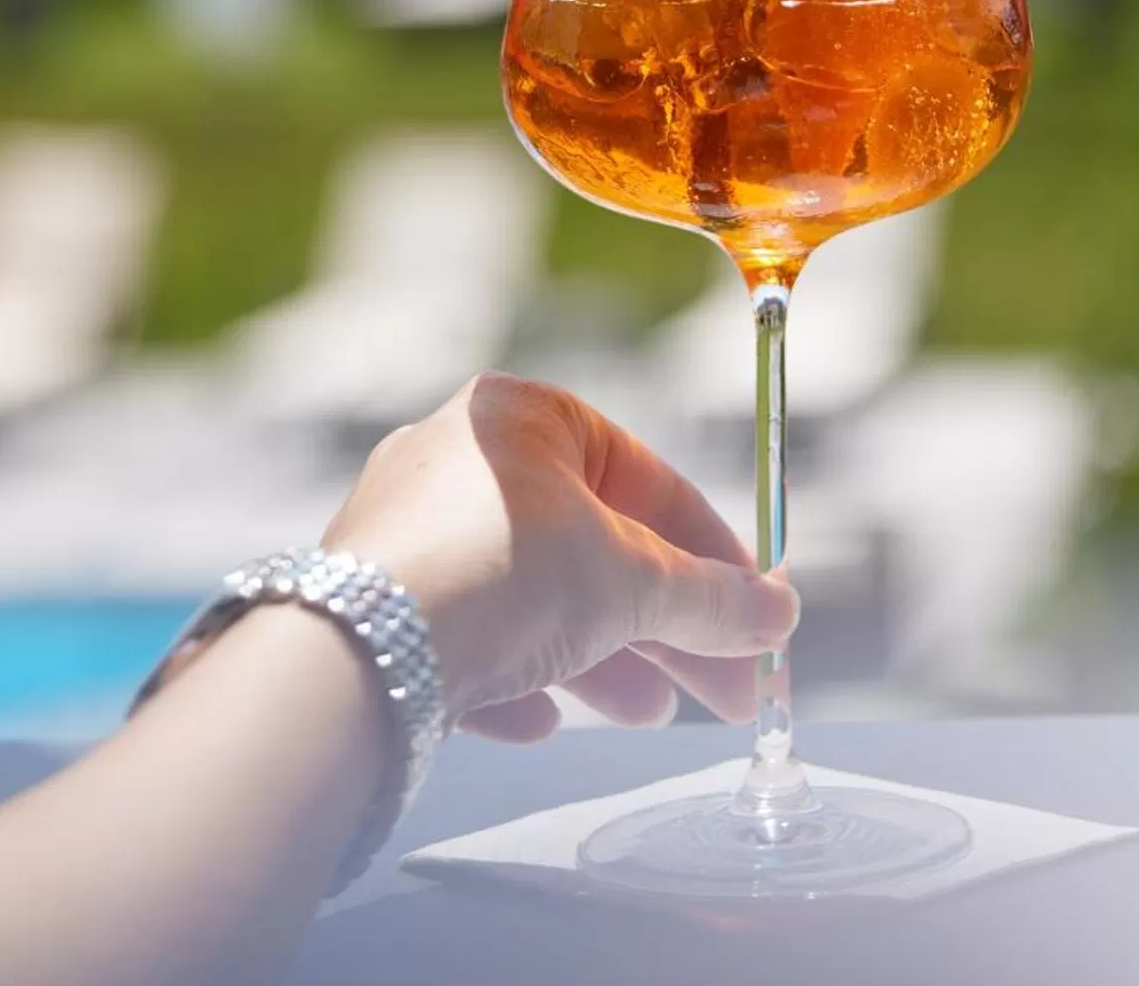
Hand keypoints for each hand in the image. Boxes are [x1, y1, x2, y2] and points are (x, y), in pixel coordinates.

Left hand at [322, 373, 797, 741]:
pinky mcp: (375, 602)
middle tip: (727, 694)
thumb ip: (713, 601)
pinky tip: (535, 720)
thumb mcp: (634, 584)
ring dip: (600, 659)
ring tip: (648, 713)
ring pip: (530, 598)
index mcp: (522, 417)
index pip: (645, 476)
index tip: (759, 619)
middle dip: (666, 625)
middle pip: (592, 547)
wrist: (360, 647)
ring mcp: (409, 532)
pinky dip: (511, 678)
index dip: (714, 553)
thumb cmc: (502, 575)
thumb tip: (777, 616)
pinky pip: (464, 637)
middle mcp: (457, 461)